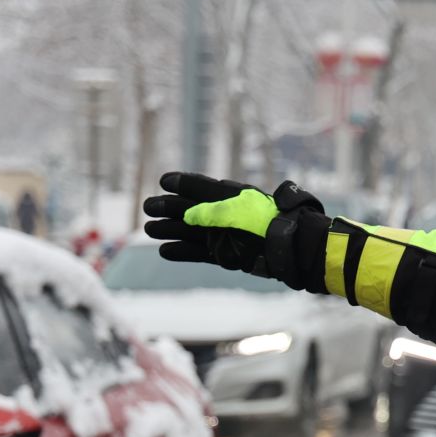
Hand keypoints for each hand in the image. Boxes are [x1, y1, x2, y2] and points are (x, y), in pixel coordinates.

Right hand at [141, 173, 326, 281]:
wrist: (287, 248)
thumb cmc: (264, 222)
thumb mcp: (236, 210)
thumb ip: (210, 210)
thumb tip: (188, 215)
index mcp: (229, 196)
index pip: (200, 187)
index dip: (182, 183)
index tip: (164, 181)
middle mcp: (224, 214)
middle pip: (190, 210)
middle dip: (168, 208)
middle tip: (148, 208)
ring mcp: (224, 235)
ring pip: (191, 232)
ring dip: (171, 230)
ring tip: (149, 229)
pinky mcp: (227, 255)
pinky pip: (199, 252)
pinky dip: (182, 252)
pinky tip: (165, 250)